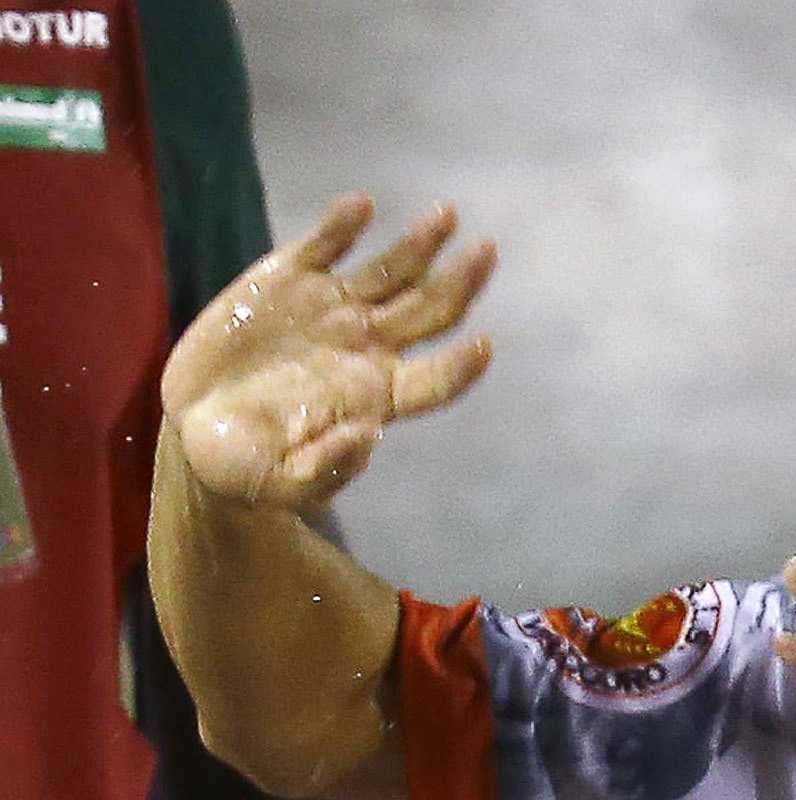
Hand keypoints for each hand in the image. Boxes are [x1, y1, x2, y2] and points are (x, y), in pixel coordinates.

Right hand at [162, 193, 495, 510]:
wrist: (194, 428)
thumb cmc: (248, 467)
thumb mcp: (282, 482)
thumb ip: (325, 467)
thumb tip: (369, 436)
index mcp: (378, 398)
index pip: (435, 382)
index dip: (460, 367)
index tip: (483, 345)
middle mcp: (369, 348)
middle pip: (430, 313)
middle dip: (461, 284)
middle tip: (486, 253)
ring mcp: (334, 308)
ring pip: (391, 271)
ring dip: (421, 244)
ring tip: (446, 215)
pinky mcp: (289, 278)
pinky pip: (325, 244)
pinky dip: (343, 225)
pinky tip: (361, 206)